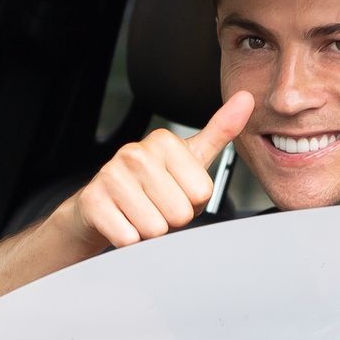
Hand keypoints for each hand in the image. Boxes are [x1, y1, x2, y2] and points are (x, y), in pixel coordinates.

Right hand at [58, 90, 254, 248]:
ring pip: (155, 228)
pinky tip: (122, 223)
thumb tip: (246, 98)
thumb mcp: (190, 157)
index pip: (203, 193)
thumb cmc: (151, 184)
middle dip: (172, 220)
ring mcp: (111, 176)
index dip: (192, 203)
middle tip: (156, 206)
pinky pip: (129, 238)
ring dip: (150, 232)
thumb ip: (221, 131)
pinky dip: (129, 241)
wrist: (99, 206)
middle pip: (180, 213)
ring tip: (139, 214)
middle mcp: (135, 152)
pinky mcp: (93, 202)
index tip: (175, 192)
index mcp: (163, 141)